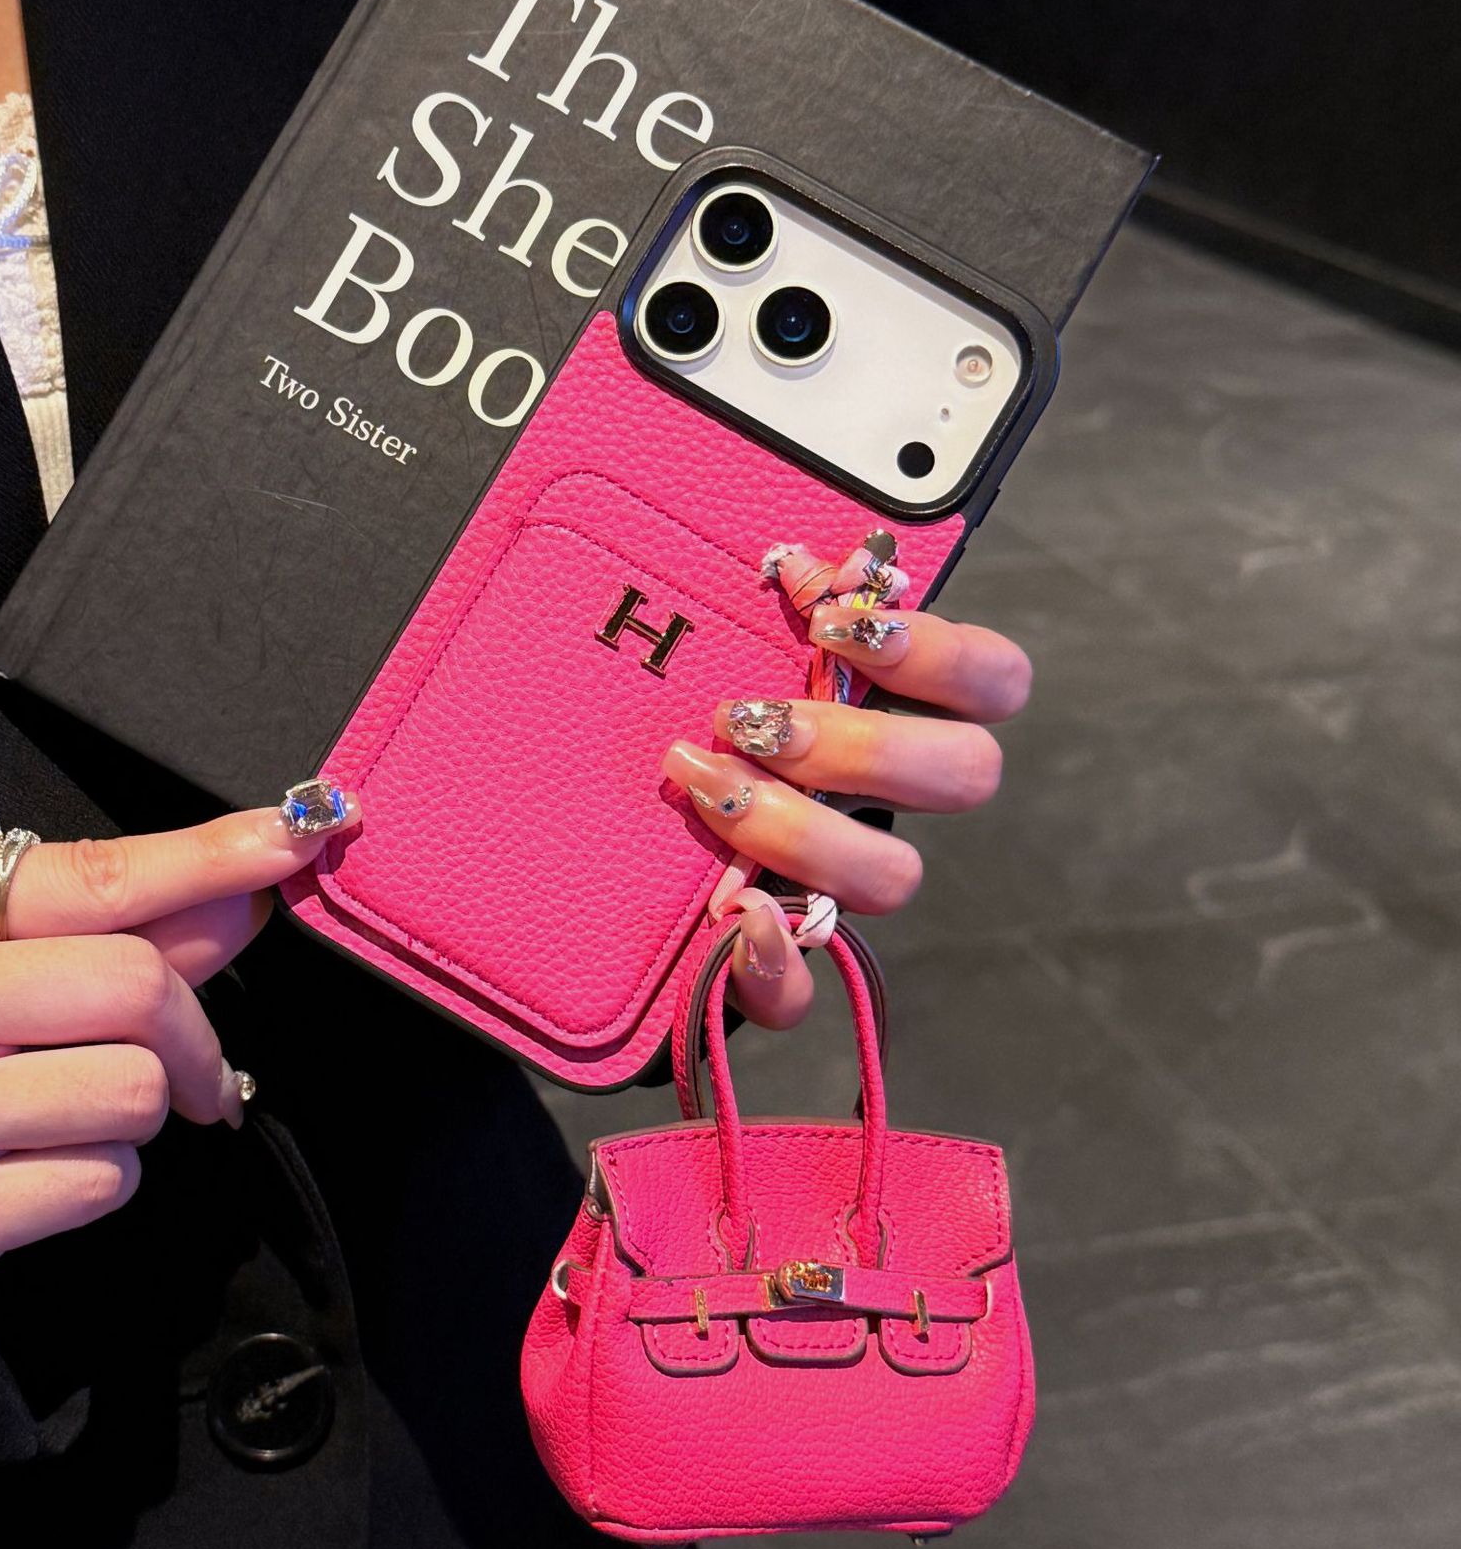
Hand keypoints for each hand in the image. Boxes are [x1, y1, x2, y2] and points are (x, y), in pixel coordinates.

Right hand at [0, 797, 358, 1294]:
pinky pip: (102, 1178)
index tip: (295, 835)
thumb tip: (235, 901)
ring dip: (140, 1107)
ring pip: (135, 1087)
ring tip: (66, 1112)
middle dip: (194, 1028)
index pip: (93, 874)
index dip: (210, 857)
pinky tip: (31, 1169)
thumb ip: (79, 925)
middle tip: (198, 1062)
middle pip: (136, 985)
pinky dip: (98, 1174)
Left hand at [660, 543, 1030, 1030]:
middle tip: (751, 720)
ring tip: (709, 786)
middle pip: (965, 776)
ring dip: (808, 828)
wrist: (556, 848)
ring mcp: (826, 884)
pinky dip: (774, 961)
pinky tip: (734, 917)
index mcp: (873, 711)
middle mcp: (870, 800)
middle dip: (866, 743)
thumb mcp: (699, 639)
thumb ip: (766, 601)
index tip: (832, 626)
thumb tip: (795, 558)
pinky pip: (801, 989)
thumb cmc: (638, 706)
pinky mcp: (765, 963)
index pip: (992, 680)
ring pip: (895, 877)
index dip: (943, 652)